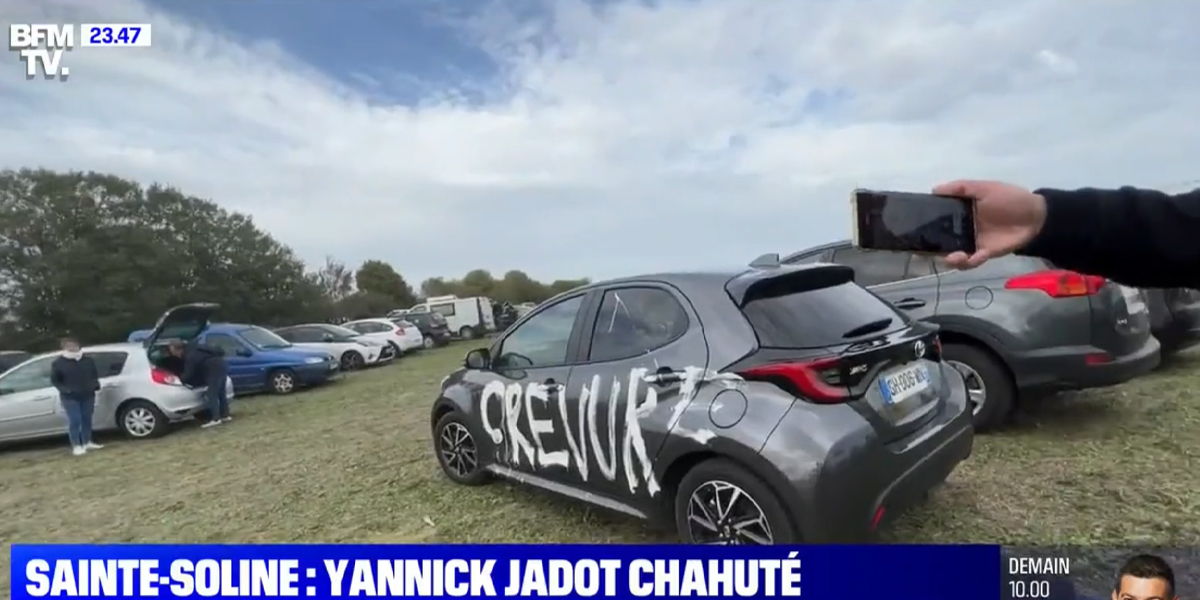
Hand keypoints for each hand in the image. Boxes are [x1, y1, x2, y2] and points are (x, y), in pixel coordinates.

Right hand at [932, 180, 1048, 268]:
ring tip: (952, 257)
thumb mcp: (986, 188)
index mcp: (961, 211)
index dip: (926, 223)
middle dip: (931, 247)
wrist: (1037, 216)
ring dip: (950, 258)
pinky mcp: (985, 253)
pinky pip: (972, 260)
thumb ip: (962, 188)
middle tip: (922, 252)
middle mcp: (963, 228)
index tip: (913, 227)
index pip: (938, 218)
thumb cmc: (1011, 199)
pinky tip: (969, 258)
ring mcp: (973, 242)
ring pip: (954, 253)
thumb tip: (934, 189)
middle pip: (942, 239)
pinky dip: (968, 262)